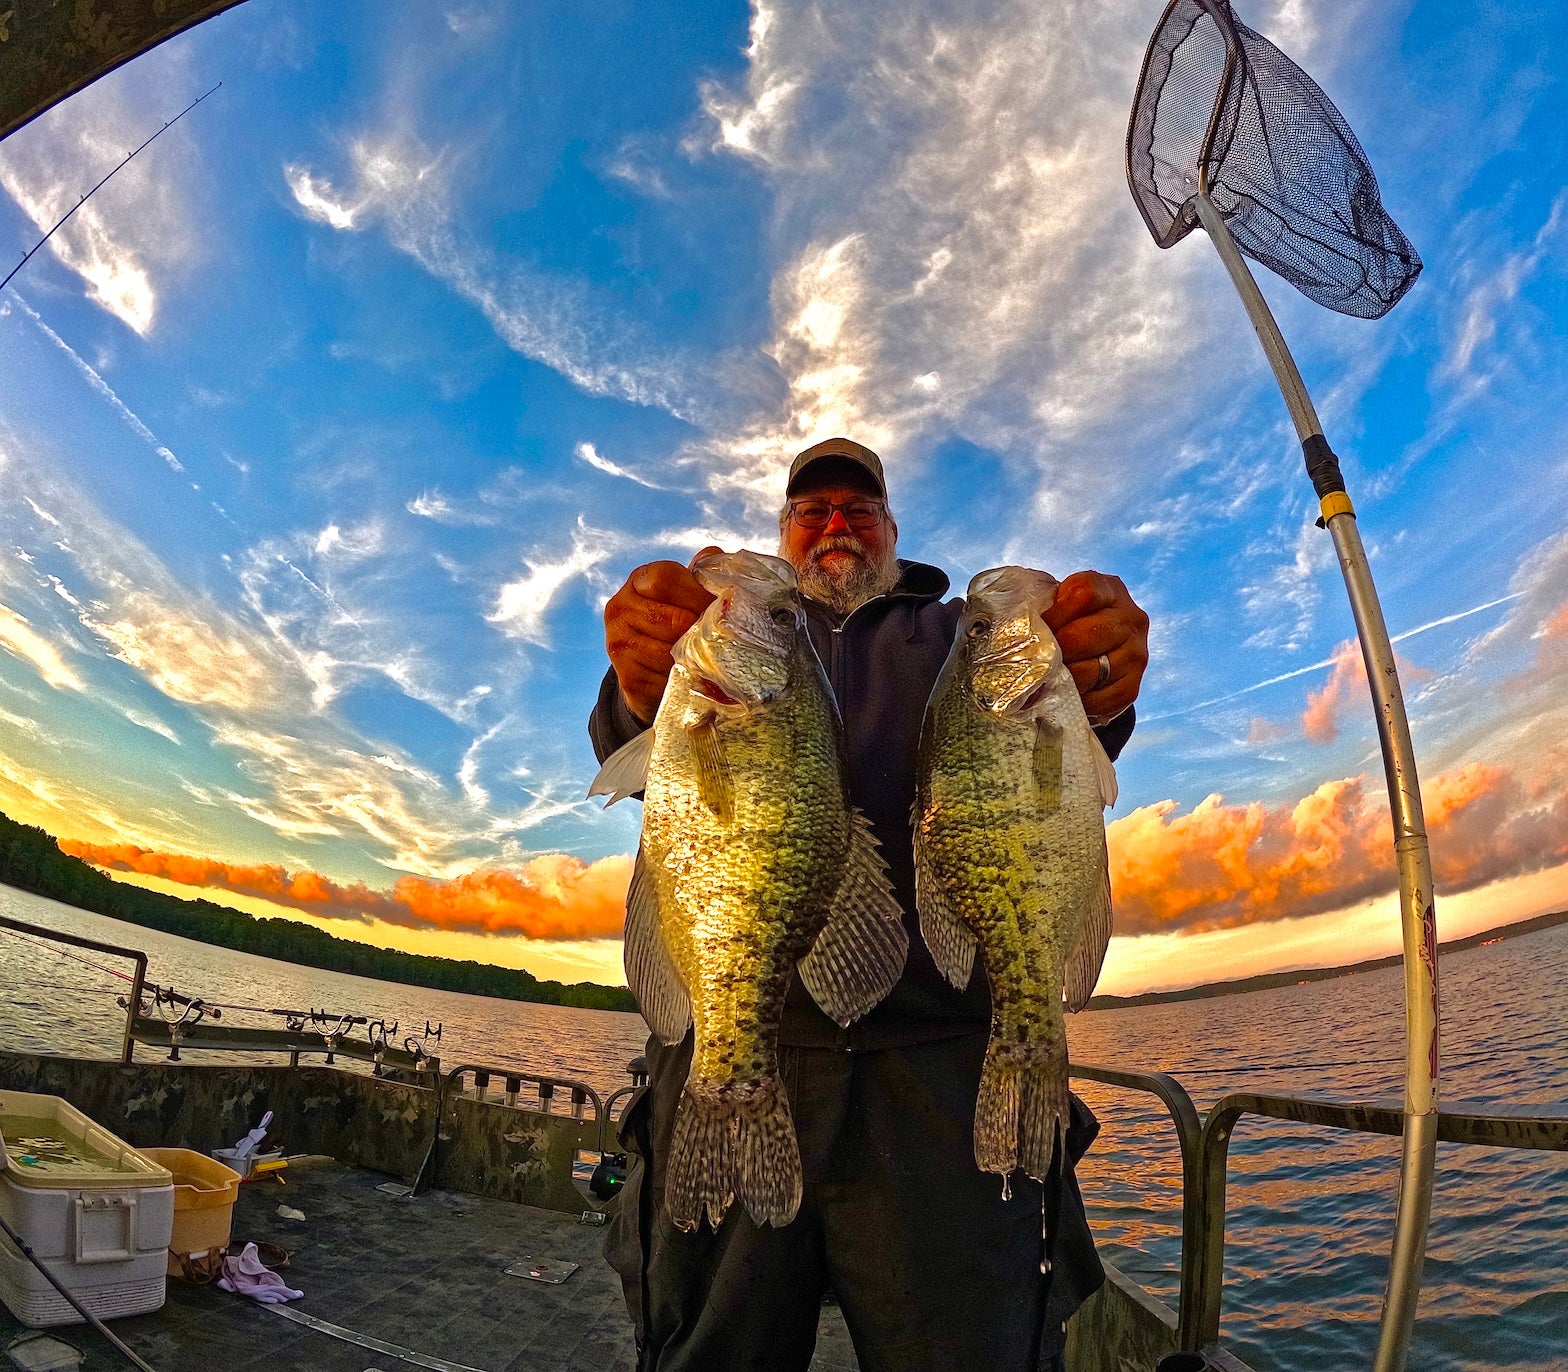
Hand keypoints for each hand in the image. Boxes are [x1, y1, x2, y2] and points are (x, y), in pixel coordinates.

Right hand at [604, 548, 721, 724]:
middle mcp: (620, 608)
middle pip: (673, 619)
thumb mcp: (686, 593)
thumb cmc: (675, 623)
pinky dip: (684, 679)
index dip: (696, 594)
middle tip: (721, 637)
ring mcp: (619, 643)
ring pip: (670, 651)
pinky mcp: (627, 677)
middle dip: (702, 629)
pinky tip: (692, 676)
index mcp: (638, 581)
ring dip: (695, 657)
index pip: (665, 578)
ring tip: (709, 657)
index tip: (717, 607)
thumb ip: (700, 574)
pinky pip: (665, 679)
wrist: (648, 671)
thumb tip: (713, 553)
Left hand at [1043, 571, 1148, 725]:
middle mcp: (1131, 619)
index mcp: (1110, 589)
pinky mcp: (1132, 687)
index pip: (1085, 594)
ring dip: (1061, 679)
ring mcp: (1136, 654)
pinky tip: (1061, 697)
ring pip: (1091, 670)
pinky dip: (1075, 701)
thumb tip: (1019, 632)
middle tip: (1033, 662)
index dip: (1055, 614)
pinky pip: (1100, 699)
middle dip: (1054, 651)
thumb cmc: (1069, 622)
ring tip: (1042, 681)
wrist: (1098, 652)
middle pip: (1087, 634)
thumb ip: (1046, 608)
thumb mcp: (1060, 603)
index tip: (1035, 630)